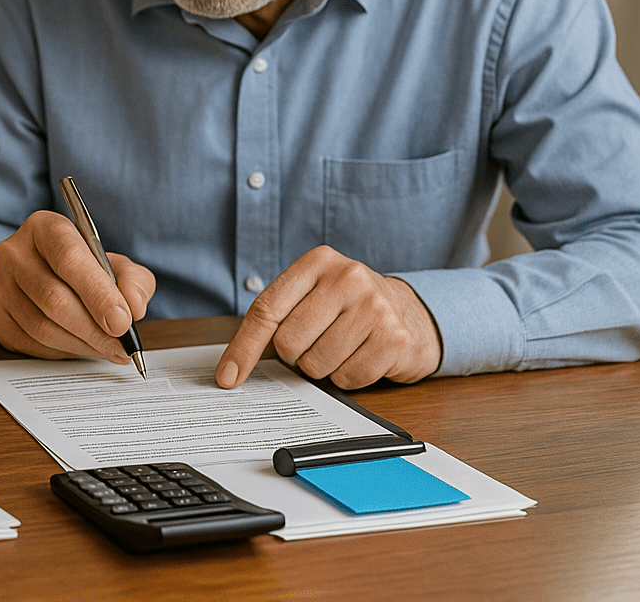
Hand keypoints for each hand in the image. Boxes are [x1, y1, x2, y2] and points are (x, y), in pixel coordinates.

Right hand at [0, 210, 154, 362]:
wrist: (41, 275)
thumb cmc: (82, 269)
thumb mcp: (114, 264)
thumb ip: (132, 280)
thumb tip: (133, 307)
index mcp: (44, 228)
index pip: (69, 258)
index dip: (98, 293)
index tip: (123, 322)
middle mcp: (13, 253)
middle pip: (54, 299)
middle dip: (94, 329)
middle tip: (121, 346)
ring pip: (42, 327)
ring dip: (82, 345)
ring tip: (107, 349)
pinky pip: (31, 344)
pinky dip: (63, 352)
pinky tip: (82, 347)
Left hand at [216, 246, 441, 389]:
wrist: (412, 314)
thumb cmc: (348, 308)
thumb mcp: (312, 296)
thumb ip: (274, 319)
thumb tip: (230, 370)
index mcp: (317, 262)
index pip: (266, 309)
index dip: (243, 348)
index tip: (227, 377)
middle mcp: (347, 277)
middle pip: (289, 342)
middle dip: (297, 355)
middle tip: (318, 342)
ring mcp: (374, 306)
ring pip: (316, 365)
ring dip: (324, 368)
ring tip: (343, 347)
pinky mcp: (394, 338)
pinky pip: (347, 378)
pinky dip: (348, 378)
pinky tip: (362, 356)